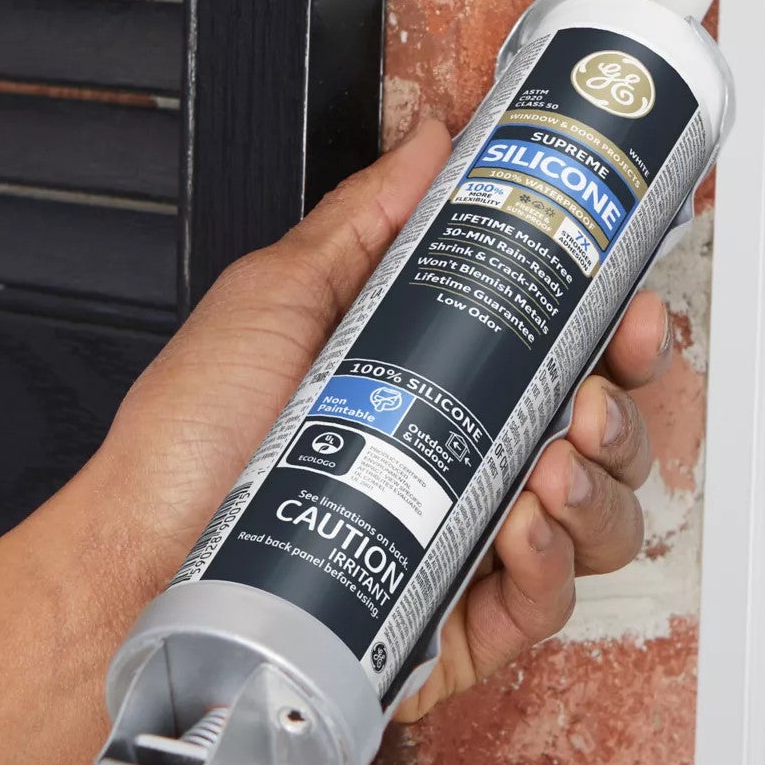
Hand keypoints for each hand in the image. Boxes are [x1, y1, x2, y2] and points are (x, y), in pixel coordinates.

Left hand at [0, 120, 676, 764]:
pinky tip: (521, 528)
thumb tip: (431, 137)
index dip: (621, 332)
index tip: (629, 309)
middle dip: (630, 411)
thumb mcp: (278, 295)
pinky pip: (548, 604)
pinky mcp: (455, 628)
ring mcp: (469, 548)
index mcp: (446, 384)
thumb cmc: (187, 437)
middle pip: (611, 439)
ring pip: (601, 523)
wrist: (133, 553)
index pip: (571, 354)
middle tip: (593, 394)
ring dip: (602, 486)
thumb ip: (367, 217)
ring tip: (551, 464)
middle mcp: (470, 466)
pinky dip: (553, 564)